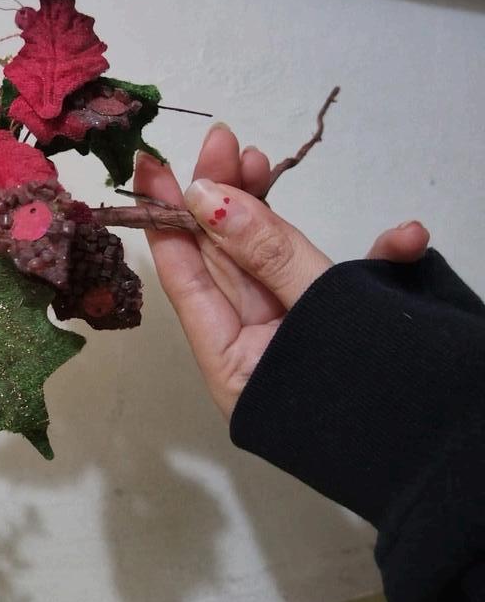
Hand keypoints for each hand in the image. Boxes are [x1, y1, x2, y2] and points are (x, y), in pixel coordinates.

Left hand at [134, 123, 429, 418]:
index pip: (186, 278)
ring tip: (263, 160)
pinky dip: (373, 263)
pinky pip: (345, 290)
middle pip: (228, 263)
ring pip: (277, 264)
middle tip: (222, 142)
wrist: (470, 459)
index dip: (166, 218)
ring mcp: (301, 341)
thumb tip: (205, 196)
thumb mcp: (320, 313)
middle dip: (222, 198)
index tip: (150, 164)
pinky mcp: (347, 336)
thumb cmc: (390, 400)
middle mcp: (257, 353)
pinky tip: (405, 240)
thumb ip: (267, 253)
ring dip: (276, 216)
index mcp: (233, 365)